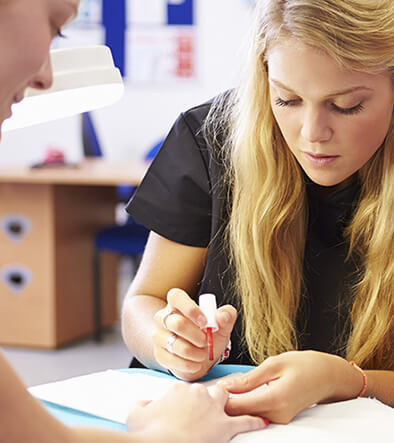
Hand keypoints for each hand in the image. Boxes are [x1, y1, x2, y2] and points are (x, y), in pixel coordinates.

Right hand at [127, 383, 266, 442]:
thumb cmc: (148, 431)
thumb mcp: (136, 414)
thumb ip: (140, 405)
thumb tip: (142, 403)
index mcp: (179, 390)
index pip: (189, 390)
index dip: (190, 400)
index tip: (188, 407)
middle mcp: (198, 394)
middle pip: (211, 390)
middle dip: (213, 397)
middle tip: (213, 406)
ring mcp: (212, 408)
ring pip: (228, 398)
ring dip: (233, 402)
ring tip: (239, 405)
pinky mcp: (223, 425)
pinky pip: (244, 421)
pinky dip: (254, 421)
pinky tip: (262, 421)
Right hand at [153, 288, 236, 380]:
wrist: (199, 358)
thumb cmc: (208, 336)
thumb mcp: (222, 326)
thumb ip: (227, 316)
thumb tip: (223, 315)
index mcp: (177, 304)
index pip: (175, 296)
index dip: (190, 309)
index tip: (205, 322)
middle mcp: (163, 317)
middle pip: (177, 324)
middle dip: (197, 336)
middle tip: (206, 341)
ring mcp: (158, 336)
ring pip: (176, 345)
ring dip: (196, 353)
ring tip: (202, 354)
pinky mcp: (159, 354)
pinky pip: (173, 361)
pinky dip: (190, 364)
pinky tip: (195, 363)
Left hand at [221, 350, 361, 423]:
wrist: (328, 376)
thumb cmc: (304, 365)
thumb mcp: (274, 364)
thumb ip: (250, 379)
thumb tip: (227, 387)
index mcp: (275, 399)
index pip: (238, 407)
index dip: (221, 399)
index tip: (211, 389)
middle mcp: (277, 414)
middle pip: (241, 414)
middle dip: (226, 402)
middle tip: (215, 387)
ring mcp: (280, 419)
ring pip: (249, 414)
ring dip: (237, 402)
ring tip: (227, 387)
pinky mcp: (281, 418)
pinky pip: (258, 412)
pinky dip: (248, 403)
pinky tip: (243, 391)